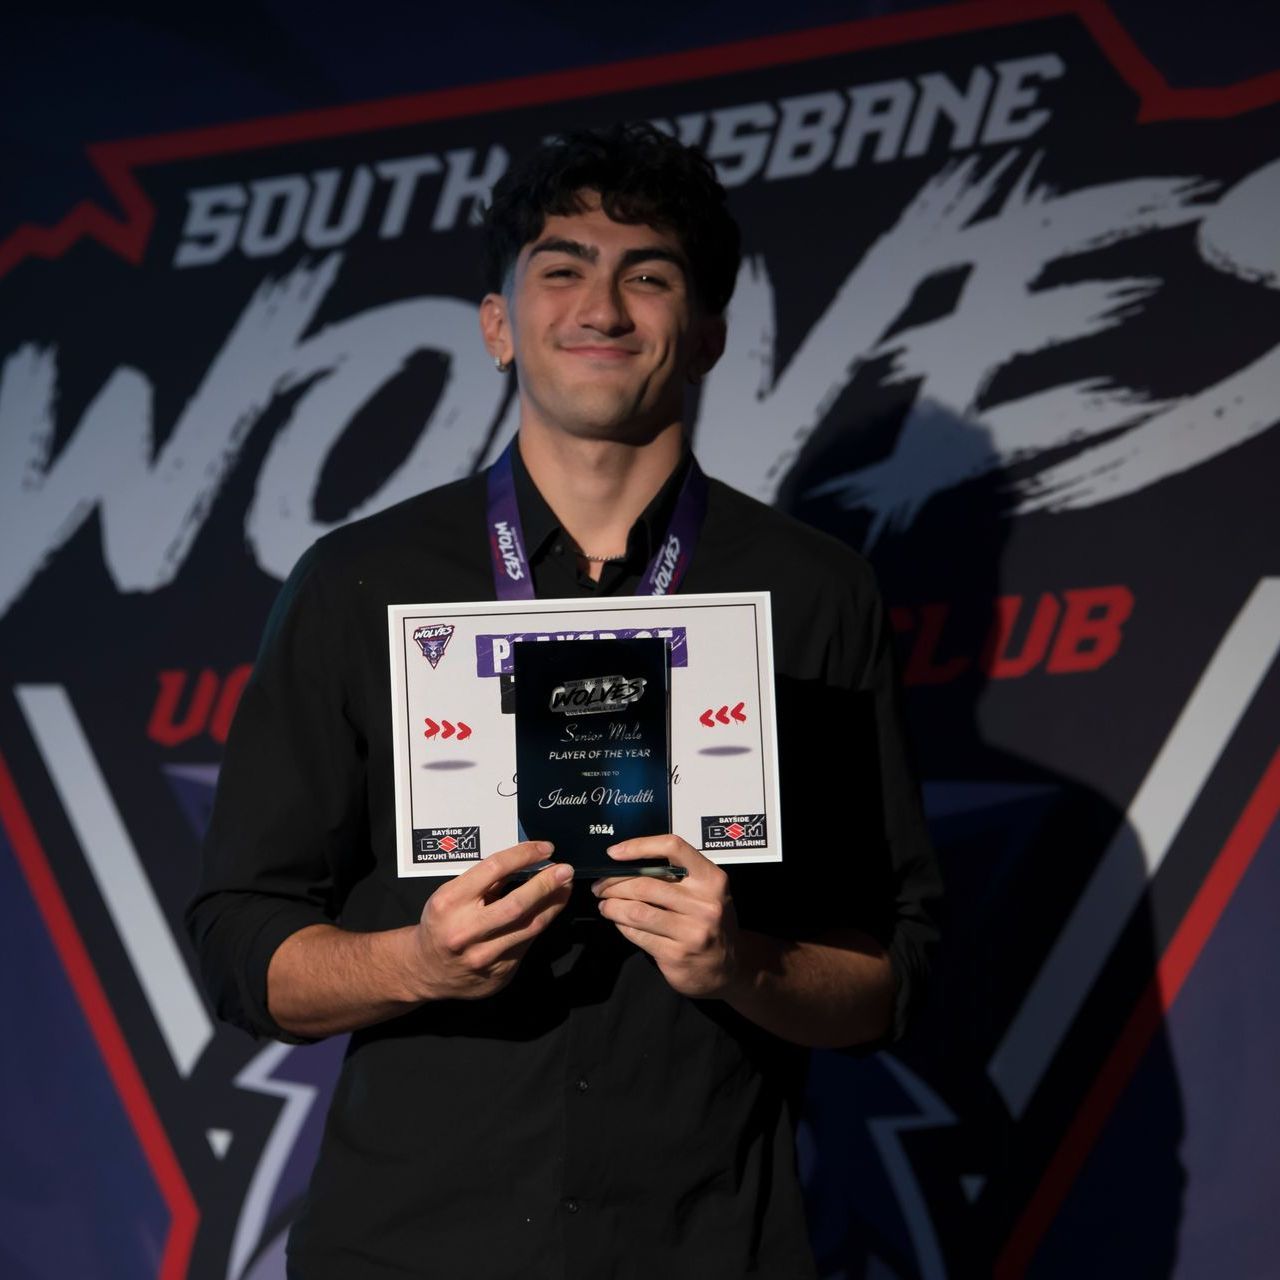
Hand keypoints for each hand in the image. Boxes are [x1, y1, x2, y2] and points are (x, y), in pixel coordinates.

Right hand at [414, 840, 571, 999]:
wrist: (426, 970)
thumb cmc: (442, 923)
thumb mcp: (452, 895)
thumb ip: (486, 880)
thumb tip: (526, 858)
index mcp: (450, 902)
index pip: (494, 868)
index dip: (524, 854)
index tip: (545, 848)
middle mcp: (466, 930)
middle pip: (517, 903)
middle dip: (546, 884)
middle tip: (565, 870)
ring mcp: (483, 955)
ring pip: (529, 927)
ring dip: (553, 904)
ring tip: (565, 888)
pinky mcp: (498, 972)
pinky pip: (527, 944)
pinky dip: (541, 923)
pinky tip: (550, 910)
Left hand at [593, 835, 740, 998]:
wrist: (728, 968)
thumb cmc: (710, 922)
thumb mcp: (707, 893)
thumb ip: (678, 877)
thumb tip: (628, 863)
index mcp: (712, 879)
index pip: (673, 848)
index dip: (639, 846)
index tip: (614, 853)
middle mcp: (705, 904)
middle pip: (646, 883)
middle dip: (614, 883)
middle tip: (600, 886)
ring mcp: (692, 932)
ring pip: (637, 910)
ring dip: (612, 906)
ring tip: (604, 904)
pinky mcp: (676, 955)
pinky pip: (638, 934)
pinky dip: (622, 926)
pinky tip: (619, 922)